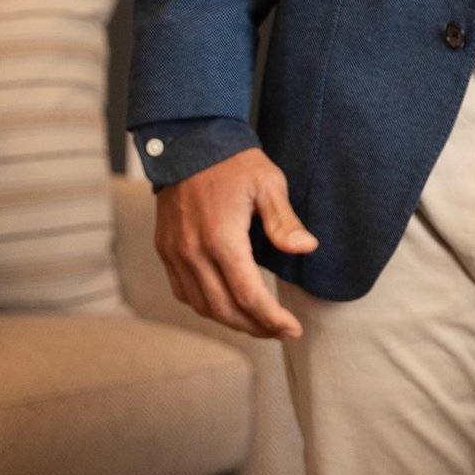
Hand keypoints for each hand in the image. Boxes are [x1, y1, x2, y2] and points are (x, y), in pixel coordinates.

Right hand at [154, 146, 317, 338]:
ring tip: (259, 323)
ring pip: (202, 306)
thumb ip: (284, 222)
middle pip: (225, 310)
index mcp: (222, 240)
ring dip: (231, 321)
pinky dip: (206, 306)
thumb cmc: (234, 162)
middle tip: (281, 331)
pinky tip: (225, 304)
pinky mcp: (166, 250)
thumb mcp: (268, 183)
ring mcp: (176, 254)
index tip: (294, 330)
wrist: (189, 142)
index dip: (273, 320)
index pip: (250, 296)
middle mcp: (194, 253)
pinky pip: (184, 292)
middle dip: (256, 327)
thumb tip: (307, 248)